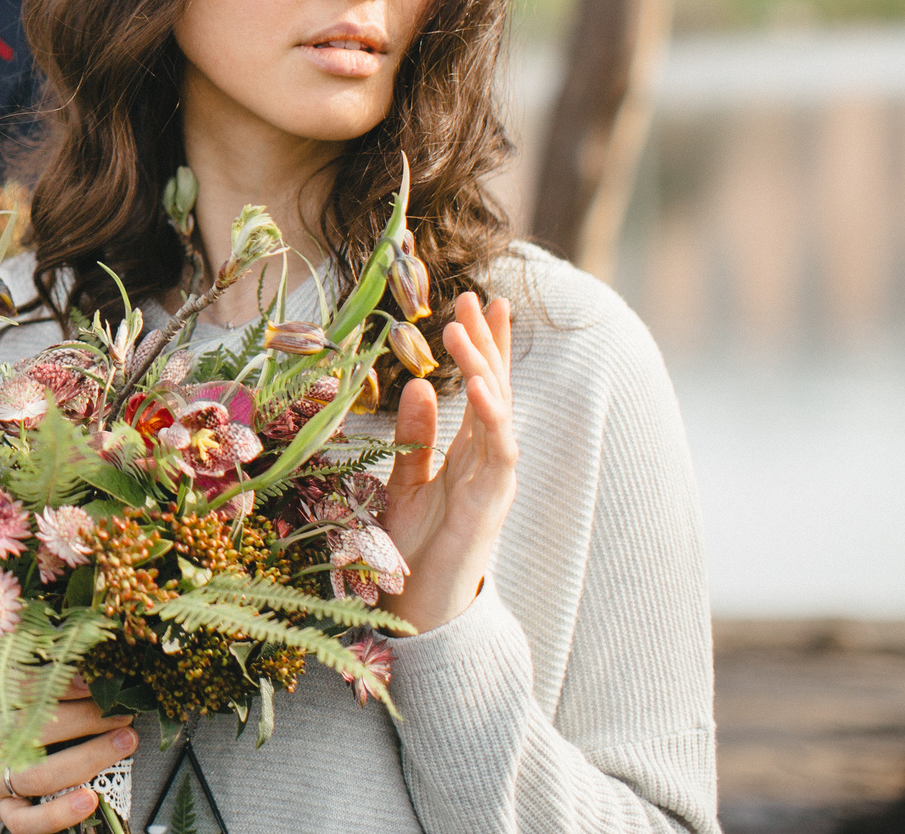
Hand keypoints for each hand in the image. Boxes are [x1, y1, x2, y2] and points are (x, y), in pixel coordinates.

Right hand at [0, 672, 136, 833]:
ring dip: (91, 757)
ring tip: (125, 741)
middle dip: (90, 716)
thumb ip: (8, 666)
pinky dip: (59, 815)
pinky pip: (28, 821)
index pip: (21, 687)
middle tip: (123, 708)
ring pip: (41, 773)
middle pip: (39, 727)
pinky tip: (90, 801)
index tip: (96, 679)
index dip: (64, 683)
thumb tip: (65, 648)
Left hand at [379, 292, 516, 634]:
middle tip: (476, 297)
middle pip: (493, 388)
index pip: (480, 387)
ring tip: (466, 328)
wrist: (420, 607)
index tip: (477, 305)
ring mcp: (495, 479)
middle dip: (487, 343)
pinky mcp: (493, 501)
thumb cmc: (414, 549)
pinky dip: (491, 413)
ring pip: (497, 410)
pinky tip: (478, 383)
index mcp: (468, 452)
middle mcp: (488, 460)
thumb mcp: (406, 480)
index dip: (482, 346)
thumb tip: (417, 386)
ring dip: (483, 366)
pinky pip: (498, 448)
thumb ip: (415, 436)